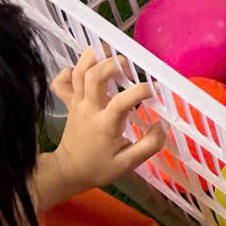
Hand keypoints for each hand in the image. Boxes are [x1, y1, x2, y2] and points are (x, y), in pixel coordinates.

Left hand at [40, 47, 166, 205]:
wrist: (68, 171)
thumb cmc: (99, 167)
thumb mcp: (128, 164)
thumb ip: (149, 146)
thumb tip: (162, 125)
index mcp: (105, 125)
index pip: (121, 102)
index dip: (140, 91)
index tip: (155, 90)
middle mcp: (89, 109)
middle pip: (93, 76)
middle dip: (112, 64)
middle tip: (128, 67)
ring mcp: (76, 103)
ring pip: (78, 72)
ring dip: (93, 58)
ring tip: (109, 53)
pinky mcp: (69, 103)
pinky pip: (63, 81)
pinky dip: (70, 70)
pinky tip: (84, 70)